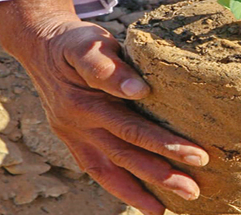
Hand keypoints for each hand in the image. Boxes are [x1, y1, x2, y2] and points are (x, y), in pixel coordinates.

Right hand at [0, 0, 208, 214]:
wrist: (41, 43)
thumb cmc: (76, 41)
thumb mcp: (89, 43)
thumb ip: (108, 67)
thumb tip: (140, 90)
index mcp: (85, 101)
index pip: (132, 128)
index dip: (165, 143)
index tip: (199, 156)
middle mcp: (78, 123)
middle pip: (125, 154)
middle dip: (161, 175)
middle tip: (194, 190)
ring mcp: (74, 135)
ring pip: (111, 168)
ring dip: (140, 191)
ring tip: (166, 210)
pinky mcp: (73, 140)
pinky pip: (98, 170)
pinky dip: (120, 187)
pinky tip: (144, 201)